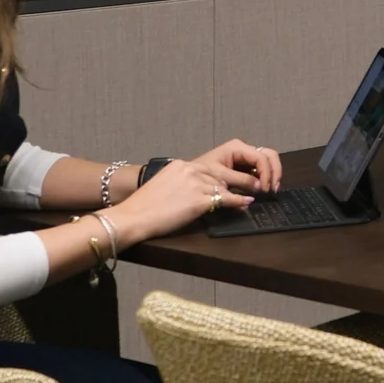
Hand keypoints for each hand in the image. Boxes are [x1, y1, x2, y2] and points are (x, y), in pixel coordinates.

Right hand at [113, 154, 255, 240]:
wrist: (133, 217)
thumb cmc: (145, 207)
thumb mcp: (164, 185)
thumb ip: (181, 182)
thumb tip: (198, 190)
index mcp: (180, 165)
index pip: (209, 168)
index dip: (221, 178)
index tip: (230, 183)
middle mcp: (190, 170)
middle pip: (220, 176)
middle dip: (233, 183)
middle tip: (249, 187)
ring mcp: (195, 184)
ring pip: (224, 187)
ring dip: (236, 193)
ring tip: (249, 196)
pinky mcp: (199, 200)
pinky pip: (226, 199)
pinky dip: (239, 201)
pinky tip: (247, 202)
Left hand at [179, 138, 281, 199]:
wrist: (184, 181)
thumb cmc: (198, 176)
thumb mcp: (220, 178)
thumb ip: (242, 181)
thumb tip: (260, 188)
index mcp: (237, 147)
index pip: (261, 157)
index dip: (267, 173)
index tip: (266, 190)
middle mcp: (243, 150)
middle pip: (268, 155)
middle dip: (274, 171)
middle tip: (273, 189)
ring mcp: (244, 158)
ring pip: (267, 161)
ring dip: (272, 175)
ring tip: (270, 190)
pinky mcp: (243, 167)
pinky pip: (259, 170)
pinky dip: (265, 178)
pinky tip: (264, 189)